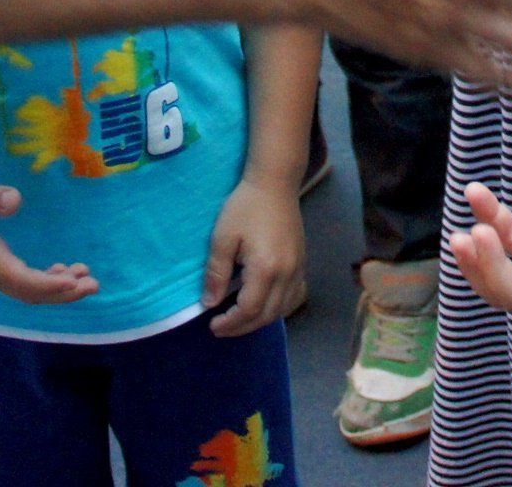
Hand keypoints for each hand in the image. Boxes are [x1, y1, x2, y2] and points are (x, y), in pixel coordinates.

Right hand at [0, 175, 100, 305]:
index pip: (24, 283)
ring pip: (30, 290)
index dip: (51, 286)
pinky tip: (63, 271)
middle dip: (63, 293)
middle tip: (93, 283)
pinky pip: (25, 281)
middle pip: (32, 294)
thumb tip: (13, 201)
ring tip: (86, 276)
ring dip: (59, 288)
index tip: (76, 282)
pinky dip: (47, 280)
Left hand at [205, 177, 308, 334]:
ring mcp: (298, 269)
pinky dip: (278, 308)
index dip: (230, 323)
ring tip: (239, 320)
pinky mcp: (302, 263)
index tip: (212, 325)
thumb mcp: (222, 238)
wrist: (275, 183)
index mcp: (265, 268)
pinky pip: (294, 297)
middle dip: (242, 327)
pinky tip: (264, 305)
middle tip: (221, 328)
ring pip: (283, 309)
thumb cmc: (245, 206)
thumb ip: (216, 273)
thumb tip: (209, 303)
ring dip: (260, 320)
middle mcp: (287, 273)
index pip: (249, 309)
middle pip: (267, 315)